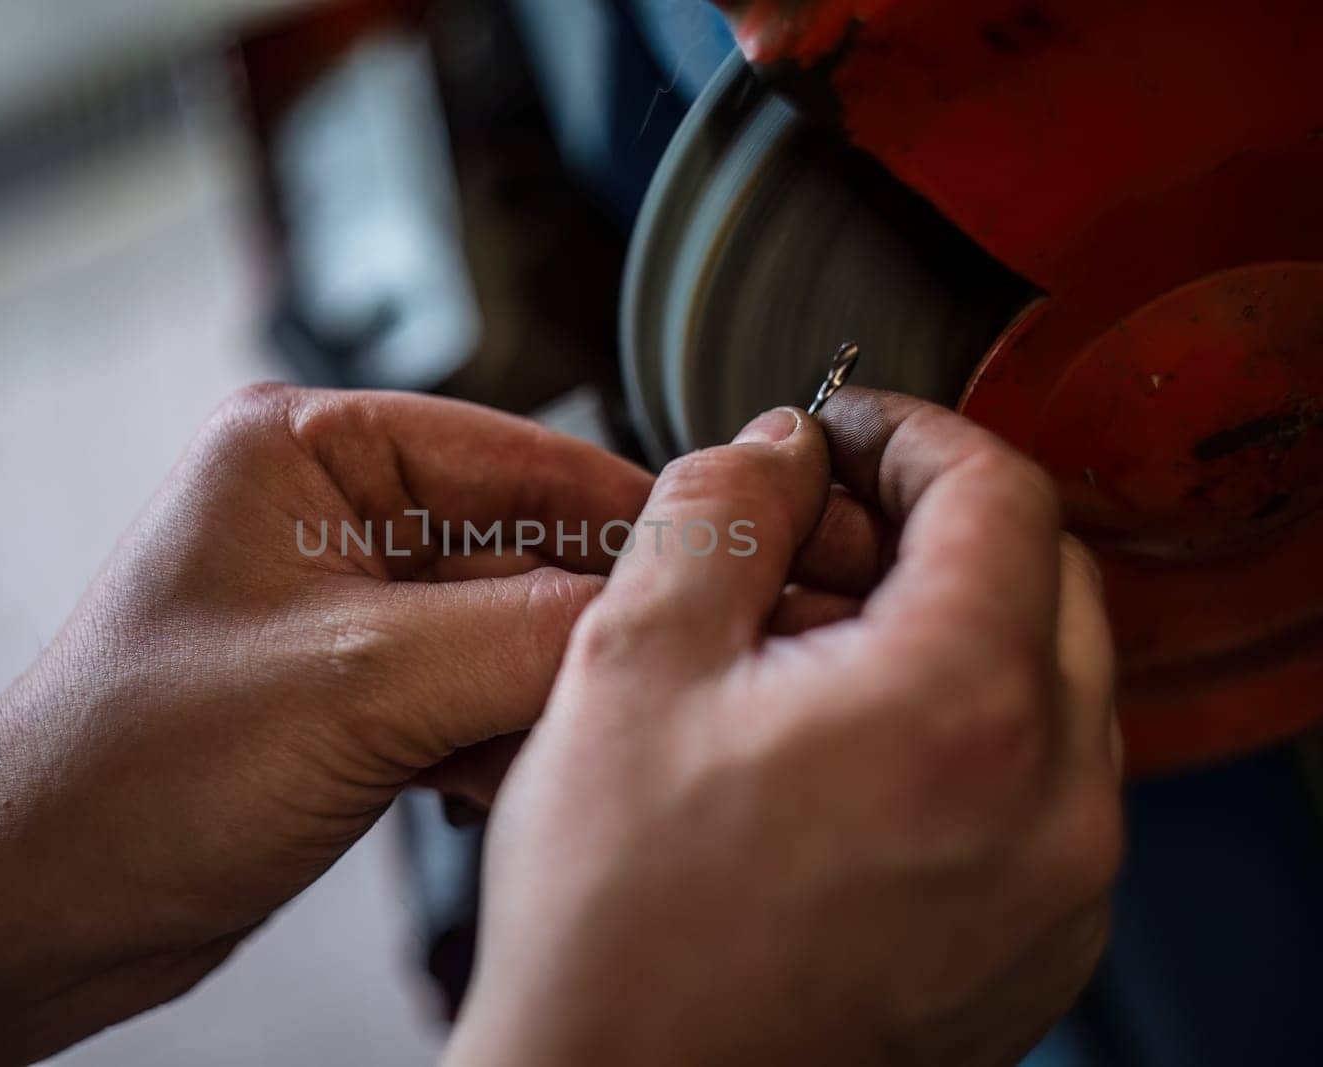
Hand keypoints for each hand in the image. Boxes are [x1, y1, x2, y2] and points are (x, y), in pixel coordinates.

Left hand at [0, 384, 651, 1064]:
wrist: (36, 905)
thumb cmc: (128, 772)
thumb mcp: (358, 684)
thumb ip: (524, 638)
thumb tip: (661, 610)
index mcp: (303, 449)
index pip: (517, 454)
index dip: (628, 512)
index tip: (728, 556)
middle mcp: (325, 511)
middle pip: (519, 545)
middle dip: (584, 623)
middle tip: (673, 674)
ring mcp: (340, 604)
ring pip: (503, 628)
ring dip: (539, 693)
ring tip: (565, 749)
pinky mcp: (348, 687)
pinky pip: (467, 691)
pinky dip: (496, 737)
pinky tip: (493, 784)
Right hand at [447, 390, 1122, 1066]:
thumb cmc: (616, 925)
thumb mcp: (629, 663)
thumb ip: (715, 512)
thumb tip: (775, 448)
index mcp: (963, 711)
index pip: (1003, 493)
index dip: (913, 432)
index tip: (849, 433)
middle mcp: (1053, 808)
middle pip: (1046, 581)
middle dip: (935, 527)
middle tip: (821, 535)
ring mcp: (1058, 892)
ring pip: (1050, 686)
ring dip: (951, 629)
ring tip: (813, 654)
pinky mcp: (1035, 950)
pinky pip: (1041, 788)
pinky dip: (966, 732)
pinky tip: (844, 752)